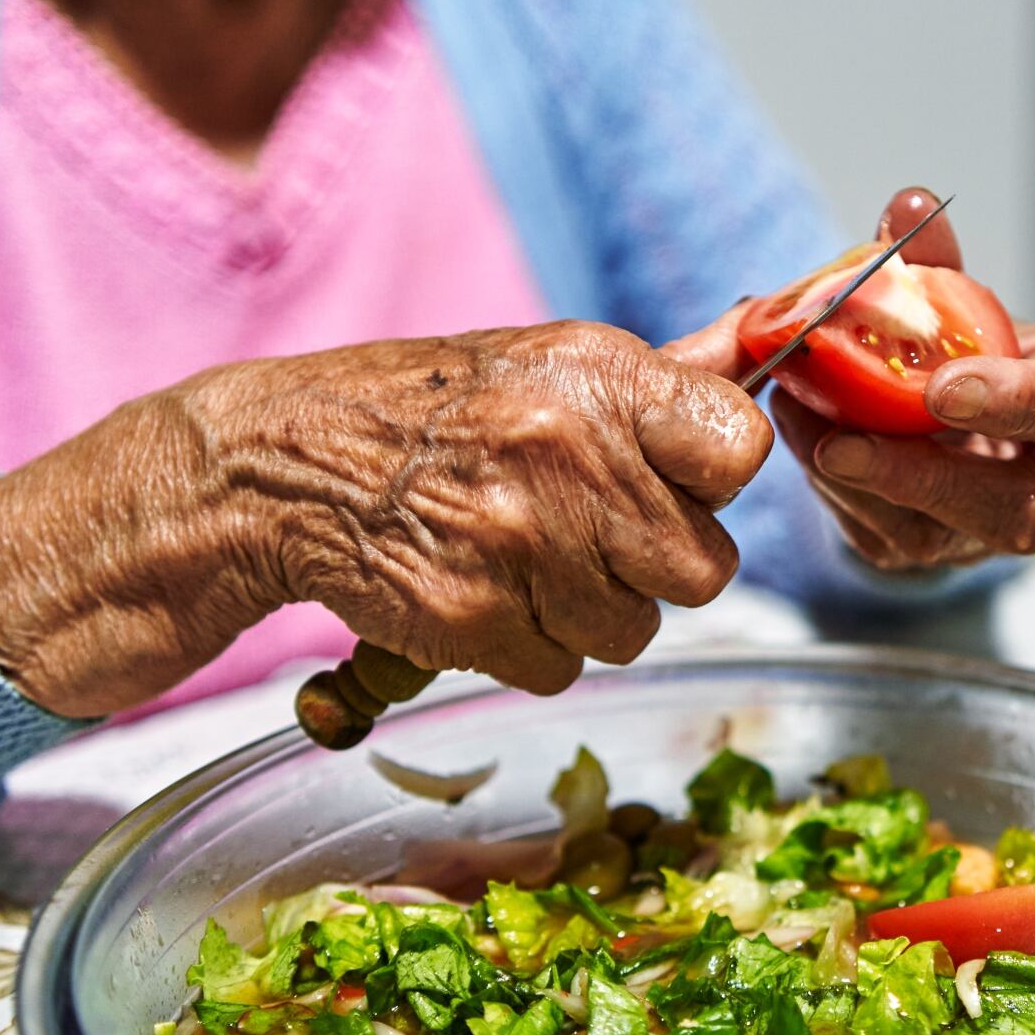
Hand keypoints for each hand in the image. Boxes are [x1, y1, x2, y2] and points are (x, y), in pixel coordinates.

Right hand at [0, 322, 770, 717]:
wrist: (274, 469)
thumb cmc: (425, 414)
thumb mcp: (540, 365)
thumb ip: (651, 392)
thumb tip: (759, 377)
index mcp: (597, 377)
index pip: (737, 450)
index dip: (714, 482)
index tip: (680, 484)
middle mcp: (567, 454)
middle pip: (703, 568)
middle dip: (652, 567)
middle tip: (589, 537)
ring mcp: (519, 542)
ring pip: (634, 631)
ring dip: (587, 614)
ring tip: (520, 560)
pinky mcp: (474, 620)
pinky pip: (561, 670)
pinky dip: (525, 649)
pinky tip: (478, 595)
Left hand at [664, 194, 1034, 570]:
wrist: (958, 432)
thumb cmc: (972, 356)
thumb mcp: (963, 303)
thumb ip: (939, 263)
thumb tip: (907, 205)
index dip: (1009, 401)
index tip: (944, 386)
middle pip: (1006, 507)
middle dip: (919, 476)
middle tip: (842, 445)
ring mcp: (985, 535)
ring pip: (928, 534)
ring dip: (850, 480)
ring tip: (797, 419)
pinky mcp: (924, 553)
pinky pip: (875, 534)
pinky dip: (827, 486)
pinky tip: (797, 433)